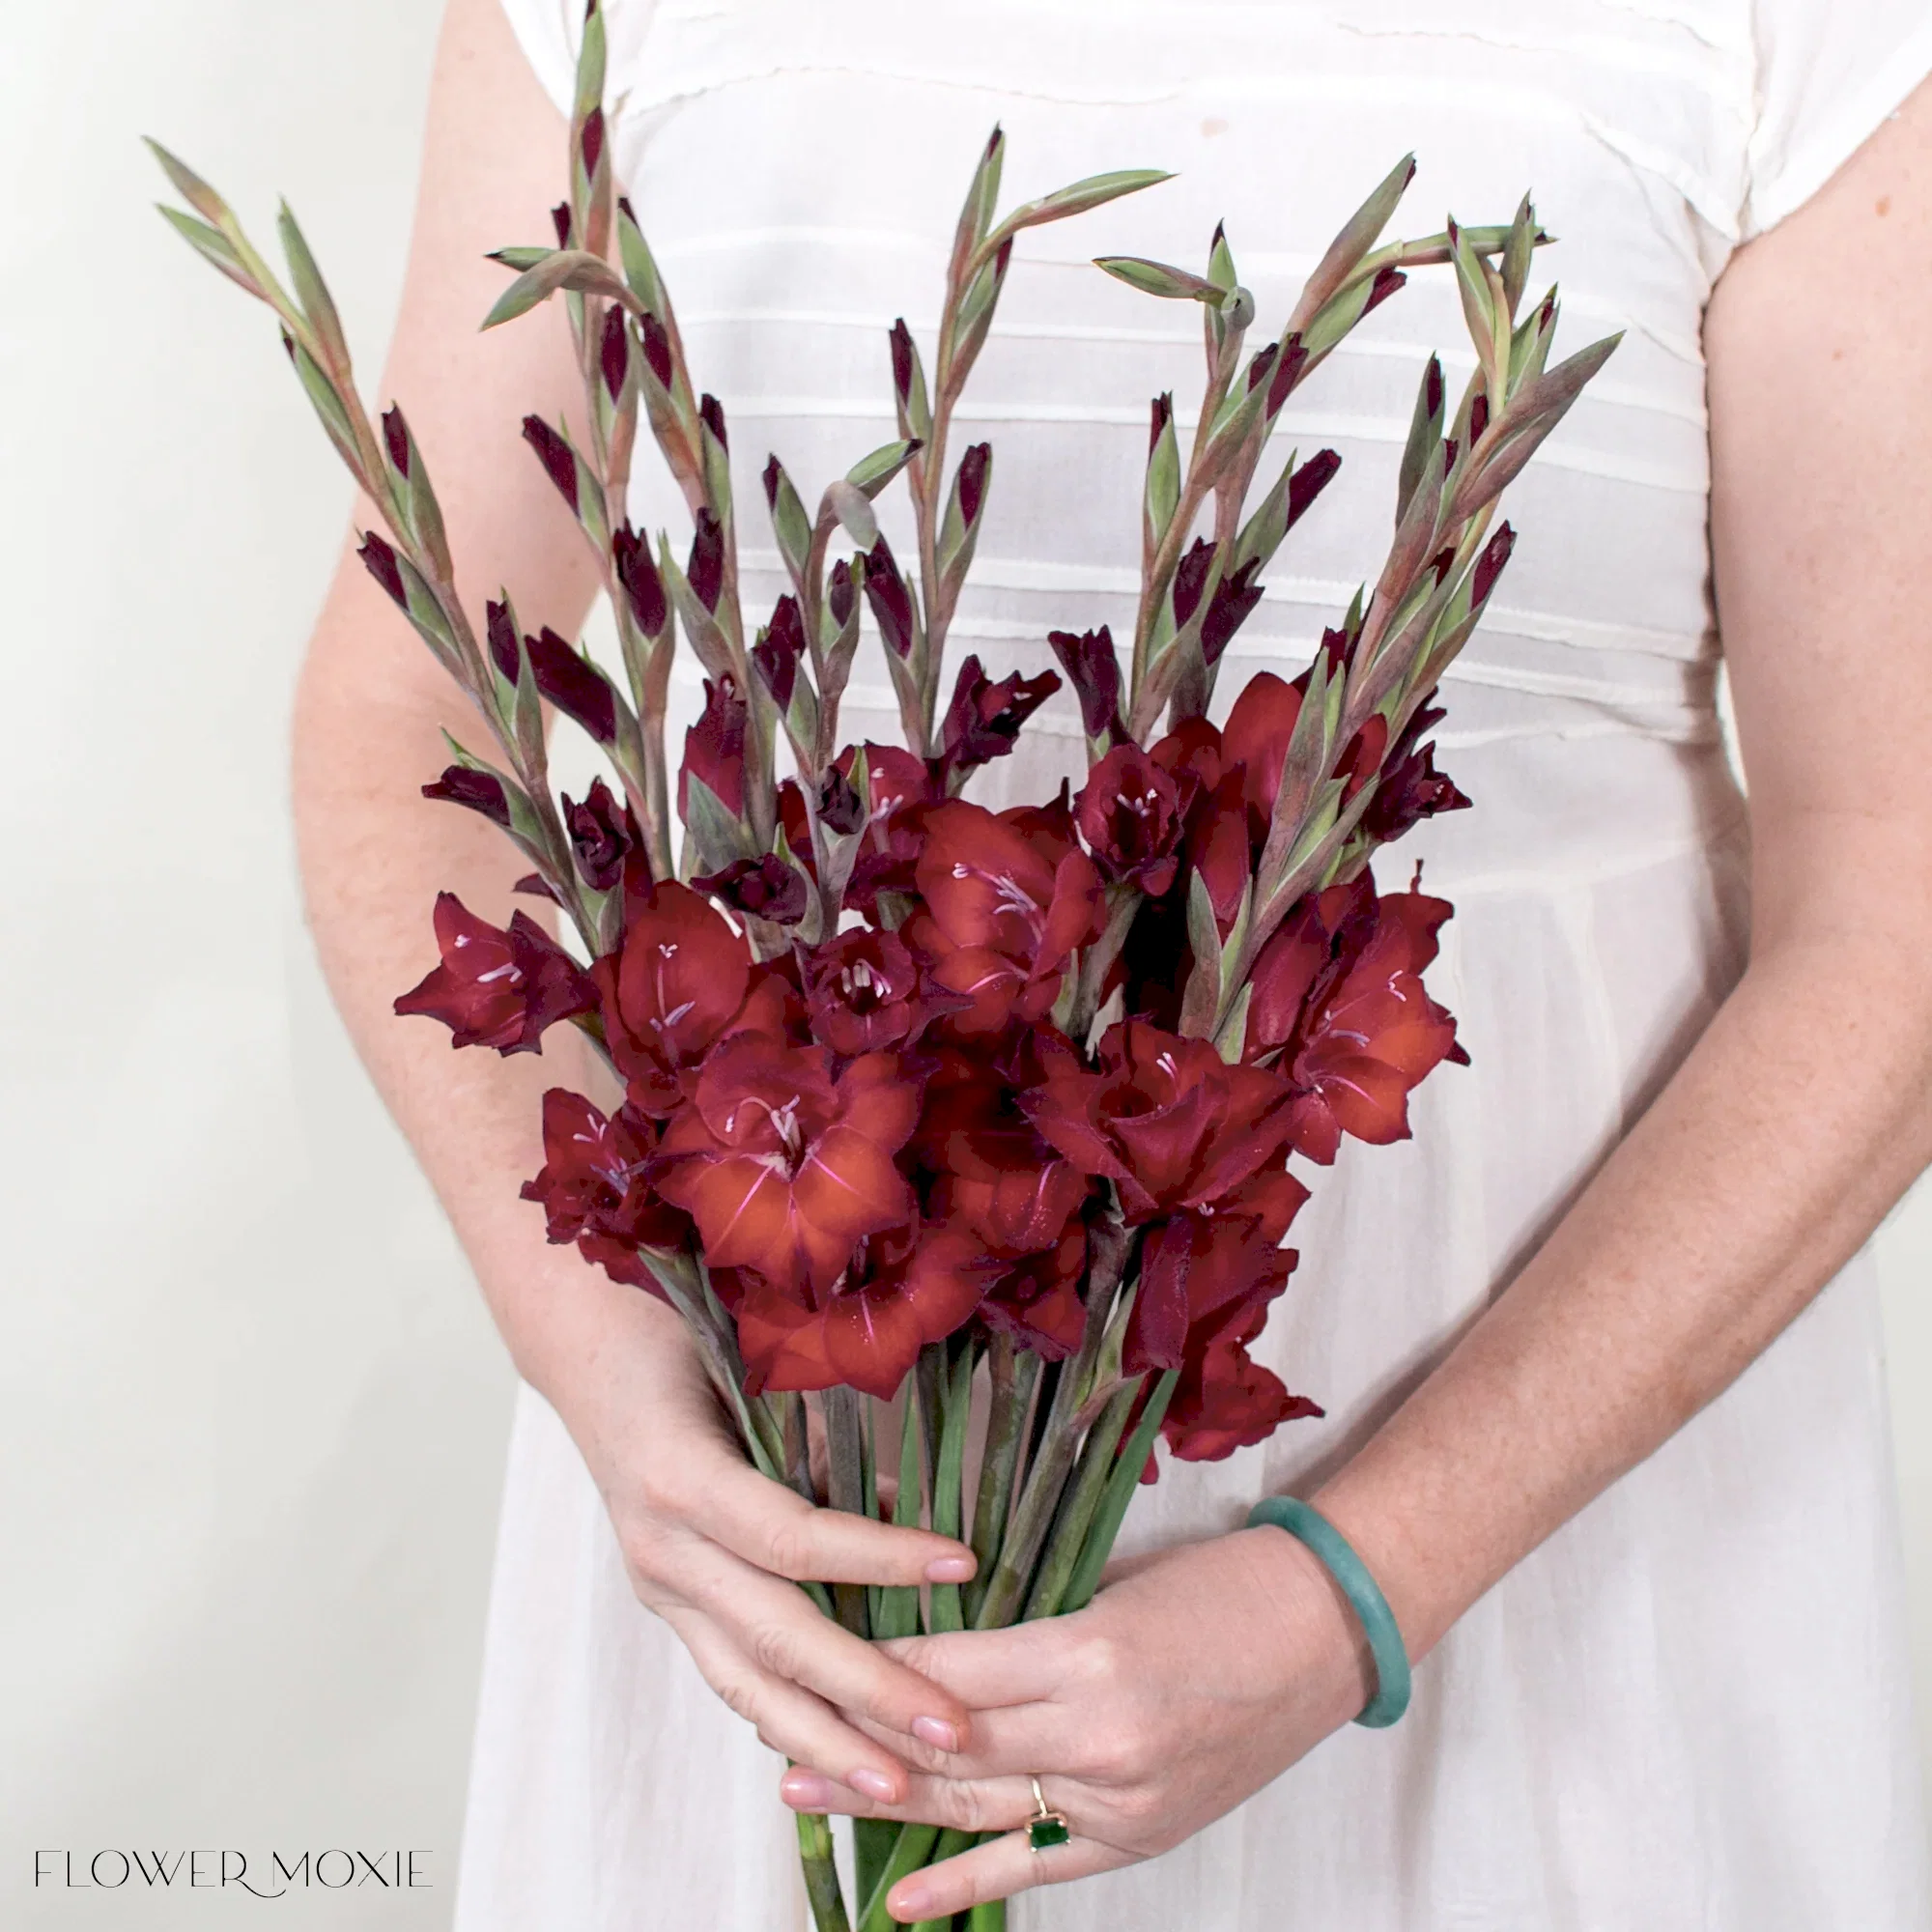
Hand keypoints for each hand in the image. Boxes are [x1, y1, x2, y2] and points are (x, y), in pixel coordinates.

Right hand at [554, 1288, 980, 1802]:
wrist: (592, 1351)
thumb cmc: (684, 1334)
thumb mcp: (757, 1365)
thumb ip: (824, 1435)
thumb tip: (912, 1504)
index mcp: (678, 1474)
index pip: (791, 1537)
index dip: (876, 1557)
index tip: (961, 1564)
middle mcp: (660, 1545)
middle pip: (772, 1636)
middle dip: (866, 1691)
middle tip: (950, 1728)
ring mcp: (658, 1584)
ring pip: (742, 1683)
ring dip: (826, 1740)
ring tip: (899, 1787)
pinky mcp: (666, 1603)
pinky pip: (727, 1674)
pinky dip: (783, 1720)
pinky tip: (840, 1758)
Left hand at [777, 1526, 1373, 1919]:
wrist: (1327, 1628)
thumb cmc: (1222, 1583)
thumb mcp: (1109, 1580)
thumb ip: (1023, 1616)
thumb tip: (932, 1626)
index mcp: (1087, 1651)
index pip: (947, 1670)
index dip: (871, 1667)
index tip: (808, 1653)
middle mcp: (1097, 1736)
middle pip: (948, 1745)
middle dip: (857, 1741)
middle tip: (781, 1735)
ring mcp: (1120, 1797)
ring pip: (977, 1805)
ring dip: (886, 1802)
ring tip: (805, 1795)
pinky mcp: (1141, 1835)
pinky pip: (1035, 1864)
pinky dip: (964, 1880)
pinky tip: (898, 1895)